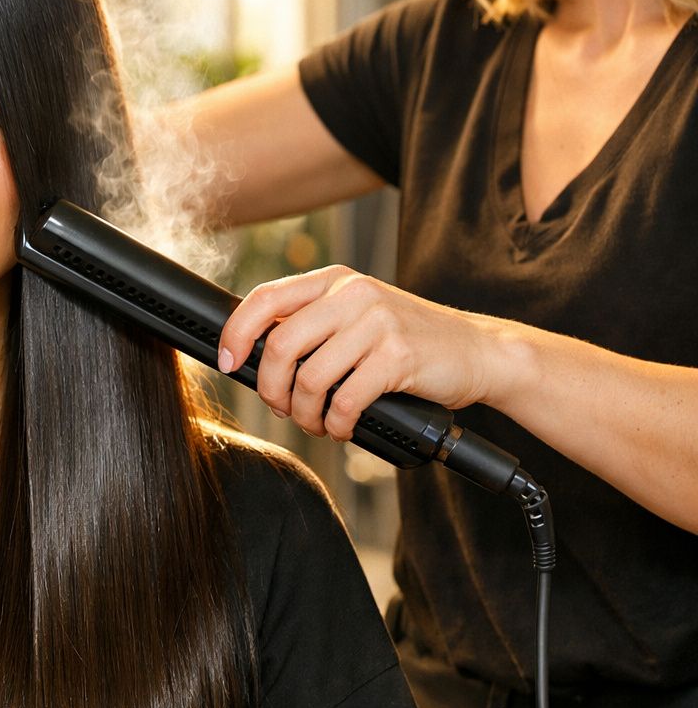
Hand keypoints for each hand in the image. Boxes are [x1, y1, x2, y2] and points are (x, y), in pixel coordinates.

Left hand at [216, 266, 509, 440]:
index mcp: (335, 281)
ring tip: (316, 423)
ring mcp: (377, 323)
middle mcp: (353, 294)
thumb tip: (252, 355)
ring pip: (310, 378)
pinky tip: (342, 427)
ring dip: (305, 413)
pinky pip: (345, 400)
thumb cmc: (409, 341)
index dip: (236, 333)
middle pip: (280, 345)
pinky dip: (336, 424)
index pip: (265, 298)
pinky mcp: (398, 356)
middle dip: (270, 388)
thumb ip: (313, 324)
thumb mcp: (358, 317)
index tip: (228, 362)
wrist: (479, 351)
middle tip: (282, 408)